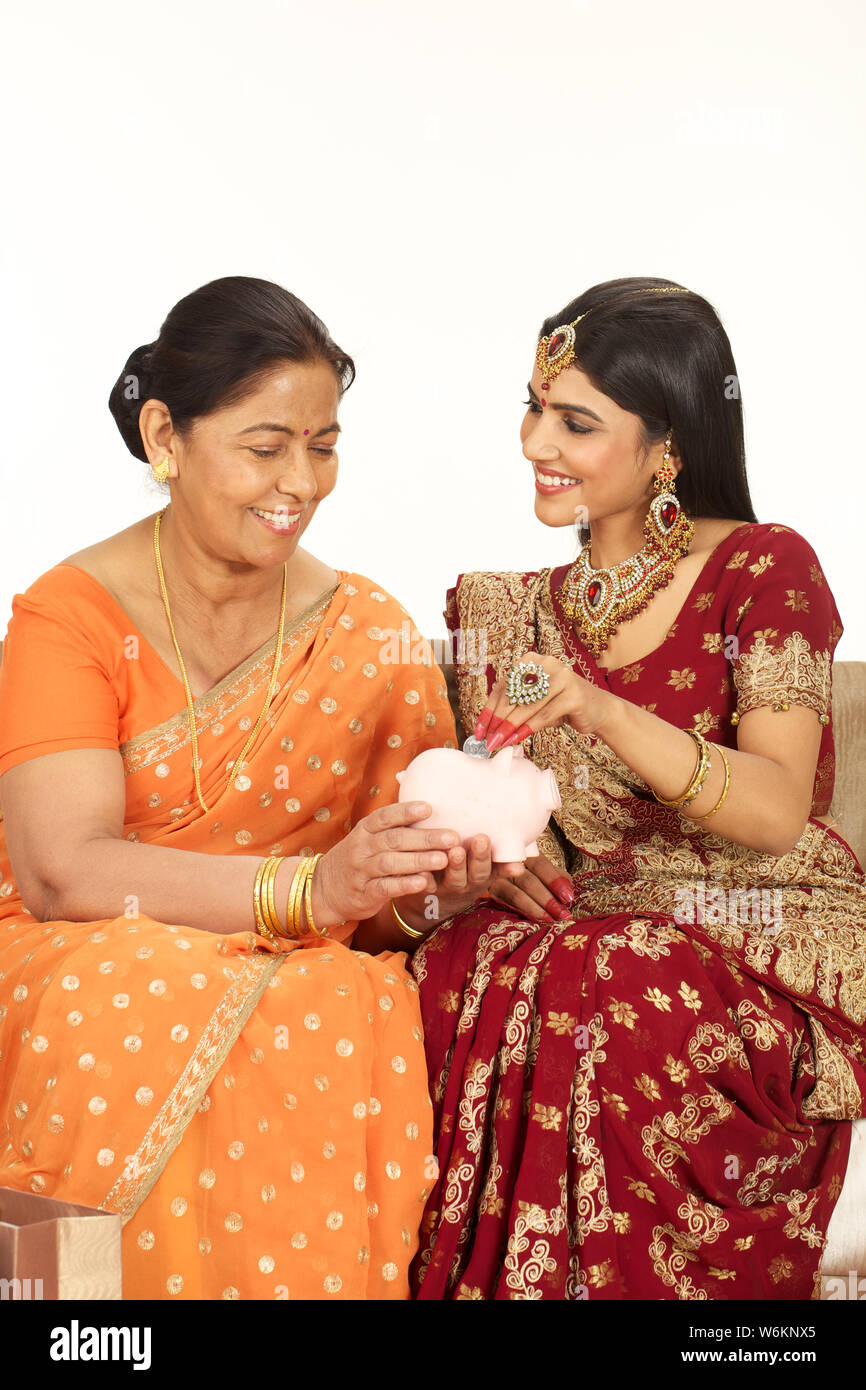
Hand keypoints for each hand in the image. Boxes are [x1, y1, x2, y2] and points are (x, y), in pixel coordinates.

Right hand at [312, 801, 464, 927]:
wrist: (325, 889)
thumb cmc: (358, 859)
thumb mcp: (367, 837)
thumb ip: (392, 826)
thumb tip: (427, 807)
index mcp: (365, 830)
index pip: (385, 816)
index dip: (406, 811)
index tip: (430, 808)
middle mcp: (361, 847)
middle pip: (394, 839)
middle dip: (425, 838)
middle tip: (451, 837)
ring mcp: (361, 871)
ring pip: (391, 863)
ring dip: (419, 860)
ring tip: (443, 859)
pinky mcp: (364, 893)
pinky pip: (385, 888)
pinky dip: (405, 885)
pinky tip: (424, 882)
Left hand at [391, 834, 523, 933]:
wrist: (430, 904)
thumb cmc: (462, 873)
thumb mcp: (482, 868)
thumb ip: (496, 854)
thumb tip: (520, 835)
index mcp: (483, 875)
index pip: (498, 870)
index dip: (506, 867)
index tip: (516, 863)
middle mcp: (469, 883)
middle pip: (478, 873)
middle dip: (480, 857)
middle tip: (482, 839)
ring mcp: (448, 887)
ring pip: (455, 878)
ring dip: (457, 865)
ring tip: (456, 850)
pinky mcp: (425, 889)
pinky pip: (425, 885)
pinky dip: (424, 879)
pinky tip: (423, 869)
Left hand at [472, 651, 611, 749]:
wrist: (598, 709)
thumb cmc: (561, 706)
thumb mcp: (535, 703)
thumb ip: (514, 707)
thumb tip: (488, 728)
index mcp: (531, 660)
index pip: (504, 686)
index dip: (489, 709)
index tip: (479, 730)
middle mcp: (546, 663)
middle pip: (513, 694)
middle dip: (498, 720)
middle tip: (488, 740)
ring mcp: (562, 676)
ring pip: (527, 705)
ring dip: (510, 727)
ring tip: (499, 742)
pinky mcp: (574, 693)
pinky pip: (544, 714)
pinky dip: (528, 728)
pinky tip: (517, 739)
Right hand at [488, 853, 574, 923]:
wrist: (493, 878)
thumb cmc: (530, 874)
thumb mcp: (543, 871)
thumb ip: (556, 875)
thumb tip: (568, 890)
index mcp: (525, 853)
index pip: (540, 864)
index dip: (555, 880)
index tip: (568, 897)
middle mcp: (509, 863)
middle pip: (528, 881)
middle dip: (548, 900)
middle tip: (562, 914)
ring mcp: (497, 879)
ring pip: (516, 896)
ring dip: (536, 910)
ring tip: (551, 920)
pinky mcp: (492, 894)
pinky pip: (507, 906)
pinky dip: (522, 914)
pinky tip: (532, 922)